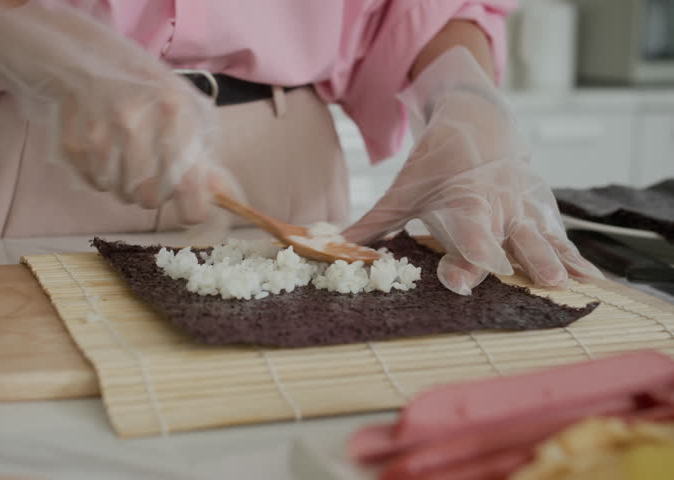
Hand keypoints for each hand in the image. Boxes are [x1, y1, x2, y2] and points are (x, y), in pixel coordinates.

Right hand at [0, 0, 227, 223]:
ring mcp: (101, 133)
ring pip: (121, 194)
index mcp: (175, 111)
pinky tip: (107, 154)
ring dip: (128, 188)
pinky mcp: (74, 142)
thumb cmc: (152, 90)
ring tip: (129, 161)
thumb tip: (226, 198)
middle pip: (151, 198)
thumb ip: (208, 154)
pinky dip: (103, 178)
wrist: (92, 59)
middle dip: (156, 196)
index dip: (192, 208)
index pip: (188, 184)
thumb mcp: (190, 110)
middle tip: (155, 178)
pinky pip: (95, 184)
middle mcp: (136, 122)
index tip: (190, 209)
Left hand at [344, 47, 601, 294]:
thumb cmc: (437, 162)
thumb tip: (335, 244)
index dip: (466, 260)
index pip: (469, 237)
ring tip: (572, 286)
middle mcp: (500, 207)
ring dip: (559, 261)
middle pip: (515, 240)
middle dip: (528, 261)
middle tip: (541, 283)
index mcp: (467, 203)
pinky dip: (576, 256)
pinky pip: (561, 235)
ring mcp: (525, 207)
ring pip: (545, 238)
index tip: (459, 280)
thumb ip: (375, 222)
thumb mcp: (405, 189)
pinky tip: (593, 280)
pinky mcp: (542, 209)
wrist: (479, 120)